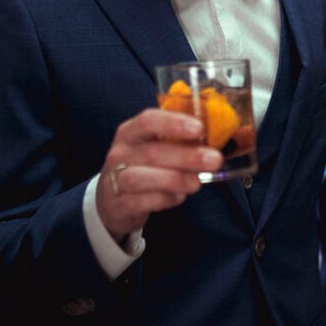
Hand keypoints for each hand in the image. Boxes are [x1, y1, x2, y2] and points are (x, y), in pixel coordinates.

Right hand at [95, 108, 220, 240]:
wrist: (112, 200)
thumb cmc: (142, 167)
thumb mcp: (153, 147)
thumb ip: (177, 140)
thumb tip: (213, 138)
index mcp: (130, 132)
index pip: (148, 121)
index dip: (174, 123)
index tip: (199, 129)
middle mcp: (120, 153)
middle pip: (152, 152)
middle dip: (187, 156)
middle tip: (214, 159)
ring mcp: (116, 179)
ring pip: (142, 178)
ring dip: (175, 179)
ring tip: (197, 182)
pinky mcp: (119, 204)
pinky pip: (143, 201)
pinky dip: (165, 199)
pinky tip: (179, 196)